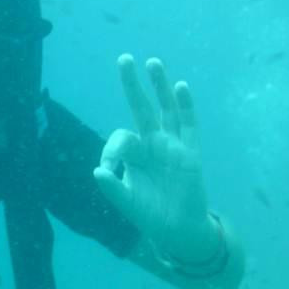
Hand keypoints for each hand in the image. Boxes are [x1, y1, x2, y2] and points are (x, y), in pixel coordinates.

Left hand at [93, 54, 219, 262]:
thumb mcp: (127, 202)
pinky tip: (179, 86)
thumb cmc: (149, 214)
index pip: (120, 138)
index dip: (111, 150)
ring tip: (152, 62)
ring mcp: (172, 145)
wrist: (177, 230)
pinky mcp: (190, 153)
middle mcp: (152, 144)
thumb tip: (97, 170)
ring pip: (166, 109)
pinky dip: (185, 106)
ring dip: (160, 86)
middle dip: (132, 85)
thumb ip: (112, 188)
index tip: (106, 169)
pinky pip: (189, 125)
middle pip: (141, 108)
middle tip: (124, 59)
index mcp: (134, 154)